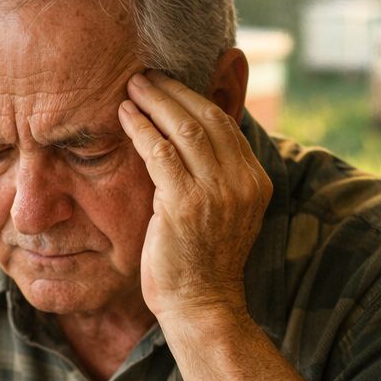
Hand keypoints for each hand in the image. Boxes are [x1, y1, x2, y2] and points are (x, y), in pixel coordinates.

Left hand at [117, 70, 271, 322]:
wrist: (201, 306)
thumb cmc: (199, 262)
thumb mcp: (220, 213)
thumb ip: (214, 177)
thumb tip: (188, 139)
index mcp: (255, 180)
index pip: (227, 124)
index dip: (196, 97)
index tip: (169, 83)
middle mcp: (242, 182)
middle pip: (208, 117)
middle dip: (174, 91)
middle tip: (145, 74)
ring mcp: (217, 193)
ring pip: (185, 129)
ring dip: (155, 102)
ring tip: (131, 87)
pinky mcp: (185, 205)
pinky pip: (160, 153)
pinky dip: (141, 129)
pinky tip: (124, 117)